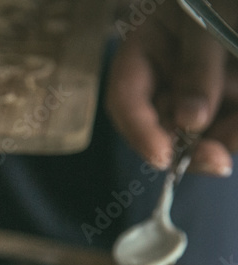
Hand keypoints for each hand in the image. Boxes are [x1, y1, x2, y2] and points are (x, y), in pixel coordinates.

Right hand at [106, 1, 237, 175]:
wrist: (234, 5)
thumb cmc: (215, 3)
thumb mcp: (202, 24)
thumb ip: (197, 66)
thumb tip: (191, 122)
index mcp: (145, 51)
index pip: (126, 98)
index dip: (139, 130)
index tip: (161, 155)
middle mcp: (167, 78)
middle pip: (163, 126)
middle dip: (188, 147)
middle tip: (215, 160)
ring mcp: (197, 93)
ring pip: (198, 134)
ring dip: (220, 139)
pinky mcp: (224, 102)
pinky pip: (226, 128)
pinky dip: (234, 132)